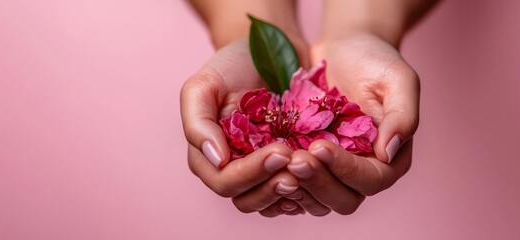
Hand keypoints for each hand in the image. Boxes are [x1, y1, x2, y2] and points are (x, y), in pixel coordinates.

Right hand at [182, 39, 327, 215]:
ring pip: (273, 203)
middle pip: (248, 199)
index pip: (225, 182)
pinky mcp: (287, 168)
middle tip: (300, 162)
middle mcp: (234, 170)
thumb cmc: (233, 66)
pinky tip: (322, 173)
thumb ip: (197, 122)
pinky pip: (296, 195)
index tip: (281, 150)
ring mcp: (262, 172)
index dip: (251, 173)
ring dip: (293, 192)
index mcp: (210, 156)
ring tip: (313, 169)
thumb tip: (216, 159)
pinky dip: (308, 190)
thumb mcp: (205, 85)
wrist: (270, 51)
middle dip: (273, 185)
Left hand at [280, 32, 419, 214]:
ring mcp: (332, 171)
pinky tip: (266, 165)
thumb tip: (388, 152)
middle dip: (318, 183)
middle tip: (293, 159)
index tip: (319, 146)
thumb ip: (402, 115)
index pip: (371, 179)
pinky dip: (281, 182)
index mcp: (390, 158)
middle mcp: (362, 171)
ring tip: (278, 162)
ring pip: (317, 200)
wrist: (343, 49)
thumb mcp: (397, 79)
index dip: (345, 169)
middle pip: (343, 199)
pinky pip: (295, 187)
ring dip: (298, 187)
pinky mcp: (309, 164)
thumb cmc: (374, 60)